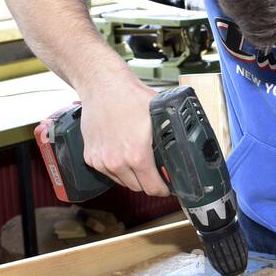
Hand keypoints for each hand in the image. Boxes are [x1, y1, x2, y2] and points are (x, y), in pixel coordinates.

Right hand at [76, 71, 169, 195]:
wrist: (102, 86)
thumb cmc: (129, 97)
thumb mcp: (160, 117)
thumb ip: (171, 137)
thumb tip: (185, 152)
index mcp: (137, 156)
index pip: (153, 188)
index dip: (163, 189)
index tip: (166, 186)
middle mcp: (117, 162)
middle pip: (138, 187)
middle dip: (148, 182)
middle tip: (154, 172)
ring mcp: (101, 161)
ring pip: (122, 181)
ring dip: (131, 176)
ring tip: (137, 161)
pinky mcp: (90, 157)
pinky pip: (107, 172)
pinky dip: (116, 168)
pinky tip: (121, 154)